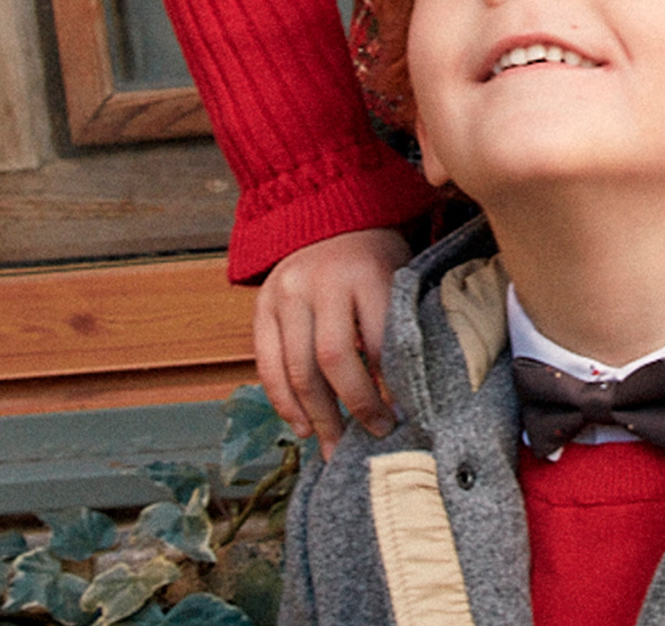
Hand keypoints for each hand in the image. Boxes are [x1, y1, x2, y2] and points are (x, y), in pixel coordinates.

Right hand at [254, 227, 411, 453]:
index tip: (402, 417)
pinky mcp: (262, 305)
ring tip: (335, 446)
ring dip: (317, 416)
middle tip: (372, 438)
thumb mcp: (397, 279)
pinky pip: (267, 364)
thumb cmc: (374, 259)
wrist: (329, 217)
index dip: (389, 387)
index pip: (378, 342)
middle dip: (353, 408)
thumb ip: (397, 329)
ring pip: (297, 368)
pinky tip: (302, 426)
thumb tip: (400, 402)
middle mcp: (322, 281)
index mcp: (365, 273)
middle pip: (333, 360)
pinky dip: (283, 402)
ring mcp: (286, 292)